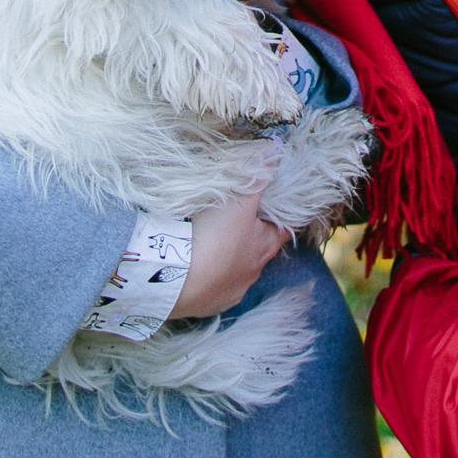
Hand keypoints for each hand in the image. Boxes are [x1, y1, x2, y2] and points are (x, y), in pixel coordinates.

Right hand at [169, 186, 284, 319]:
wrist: (176, 278)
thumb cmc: (215, 236)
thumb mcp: (239, 198)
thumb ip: (257, 174)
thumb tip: (276, 151)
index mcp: (263, 247)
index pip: (281, 231)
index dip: (279, 218)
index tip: (272, 209)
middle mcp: (251, 274)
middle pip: (256, 252)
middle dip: (248, 239)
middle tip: (234, 223)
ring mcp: (229, 292)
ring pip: (233, 273)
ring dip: (225, 261)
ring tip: (209, 246)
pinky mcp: (206, 305)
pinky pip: (210, 290)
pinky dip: (206, 280)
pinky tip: (195, 270)